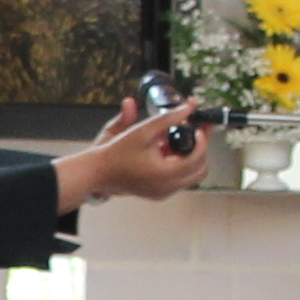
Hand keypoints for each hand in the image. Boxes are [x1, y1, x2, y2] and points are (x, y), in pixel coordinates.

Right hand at [53, 92, 208, 210]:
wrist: (96, 173)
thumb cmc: (115, 152)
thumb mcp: (143, 130)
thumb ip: (169, 117)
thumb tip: (190, 106)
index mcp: (166, 174)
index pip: (198, 157)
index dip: (202, 139)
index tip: (197, 126)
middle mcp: (167, 187)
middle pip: (200, 169)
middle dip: (200, 149)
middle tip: (195, 131)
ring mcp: (163, 193)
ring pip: (191, 175)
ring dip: (189, 157)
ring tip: (175, 139)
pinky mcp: (158, 193)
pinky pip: (178, 179)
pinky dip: (177, 164)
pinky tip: (164, 149)